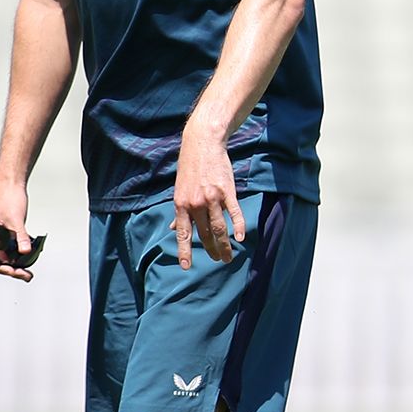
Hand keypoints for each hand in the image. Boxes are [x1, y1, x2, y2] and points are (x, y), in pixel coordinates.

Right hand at [0, 188, 38, 281]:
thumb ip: (19, 237)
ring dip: (16, 263)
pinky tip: (29, 259)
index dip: (2, 267)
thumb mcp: (15, 220)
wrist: (11, 183)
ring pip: (5, 254)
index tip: (15, 272)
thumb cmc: (8, 199)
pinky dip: (18, 253)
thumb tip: (25, 253)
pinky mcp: (5, 232)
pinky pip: (10, 247)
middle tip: (27, 276)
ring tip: (28, 272)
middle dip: (12, 269)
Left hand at [171, 125, 244, 268]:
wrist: (202, 144)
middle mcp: (195, 204)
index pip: (182, 233)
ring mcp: (211, 198)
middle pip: (204, 234)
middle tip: (218, 260)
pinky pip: (234, 213)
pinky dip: (238, 226)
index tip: (186, 267)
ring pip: (218, 228)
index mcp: (181, 205)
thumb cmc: (190, 168)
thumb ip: (179, 211)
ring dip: (224, 245)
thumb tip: (172, 228)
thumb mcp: (180, 190)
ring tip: (228, 256)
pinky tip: (241, 237)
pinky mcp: (226, 191)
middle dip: (211, 250)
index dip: (184, 251)